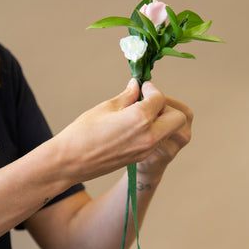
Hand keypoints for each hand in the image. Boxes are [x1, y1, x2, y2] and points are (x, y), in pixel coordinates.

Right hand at [52, 79, 186, 184]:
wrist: (70, 162)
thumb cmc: (83, 132)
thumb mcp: (106, 108)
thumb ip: (127, 97)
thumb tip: (137, 86)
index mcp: (140, 118)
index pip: (160, 98)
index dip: (152, 89)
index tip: (143, 86)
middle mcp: (149, 135)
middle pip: (178, 118)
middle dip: (166, 106)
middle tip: (148, 101)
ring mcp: (146, 149)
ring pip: (170, 130)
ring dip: (161, 119)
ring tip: (140, 112)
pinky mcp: (141, 157)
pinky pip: (157, 140)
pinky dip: (153, 130)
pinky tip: (134, 125)